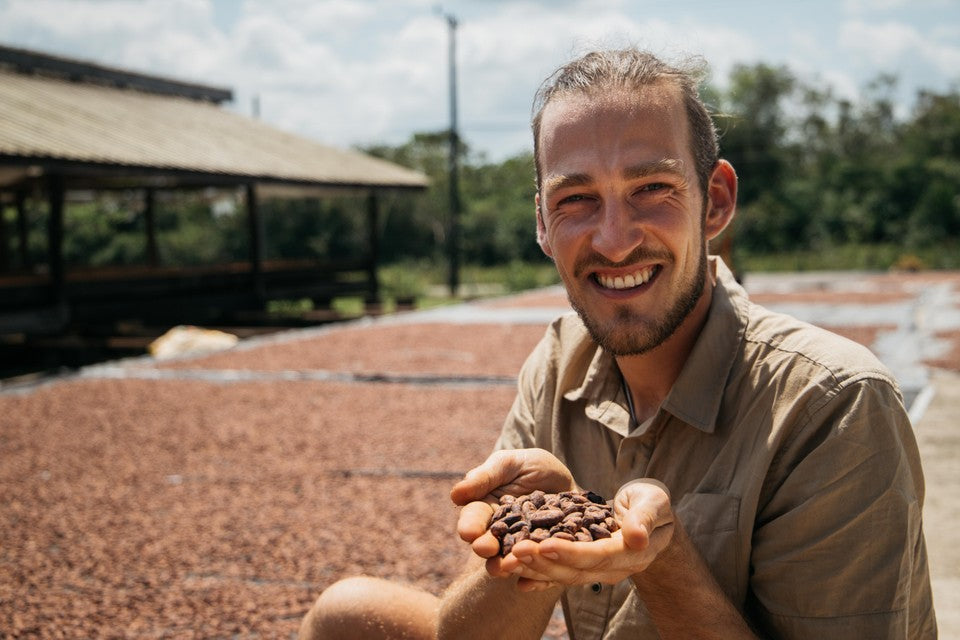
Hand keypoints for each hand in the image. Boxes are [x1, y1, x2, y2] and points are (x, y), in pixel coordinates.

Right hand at [450, 448, 574, 561]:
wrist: (564, 479)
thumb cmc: (529, 466)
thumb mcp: (507, 464)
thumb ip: (484, 478)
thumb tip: (455, 494)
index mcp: (485, 509)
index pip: (474, 519)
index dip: (470, 526)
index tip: (468, 532)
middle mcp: (501, 533)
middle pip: (489, 544)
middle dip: (485, 547)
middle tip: (484, 548)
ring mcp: (523, 546)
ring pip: (511, 560)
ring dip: (507, 564)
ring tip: (507, 566)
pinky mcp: (545, 555)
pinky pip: (540, 566)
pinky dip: (536, 573)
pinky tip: (533, 576)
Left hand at [503, 478, 674, 590]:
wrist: (648, 514)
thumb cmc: (651, 503)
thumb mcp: (653, 503)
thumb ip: (644, 518)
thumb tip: (637, 537)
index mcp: (629, 553)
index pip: (598, 556)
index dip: (572, 554)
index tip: (546, 545)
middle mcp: (611, 568)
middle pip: (575, 571)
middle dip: (544, 563)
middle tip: (516, 552)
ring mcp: (595, 570)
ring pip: (562, 575)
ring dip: (534, 569)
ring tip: (507, 561)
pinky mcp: (582, 566)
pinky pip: (558, 574)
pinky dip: (537, 577)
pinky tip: (514, 576)